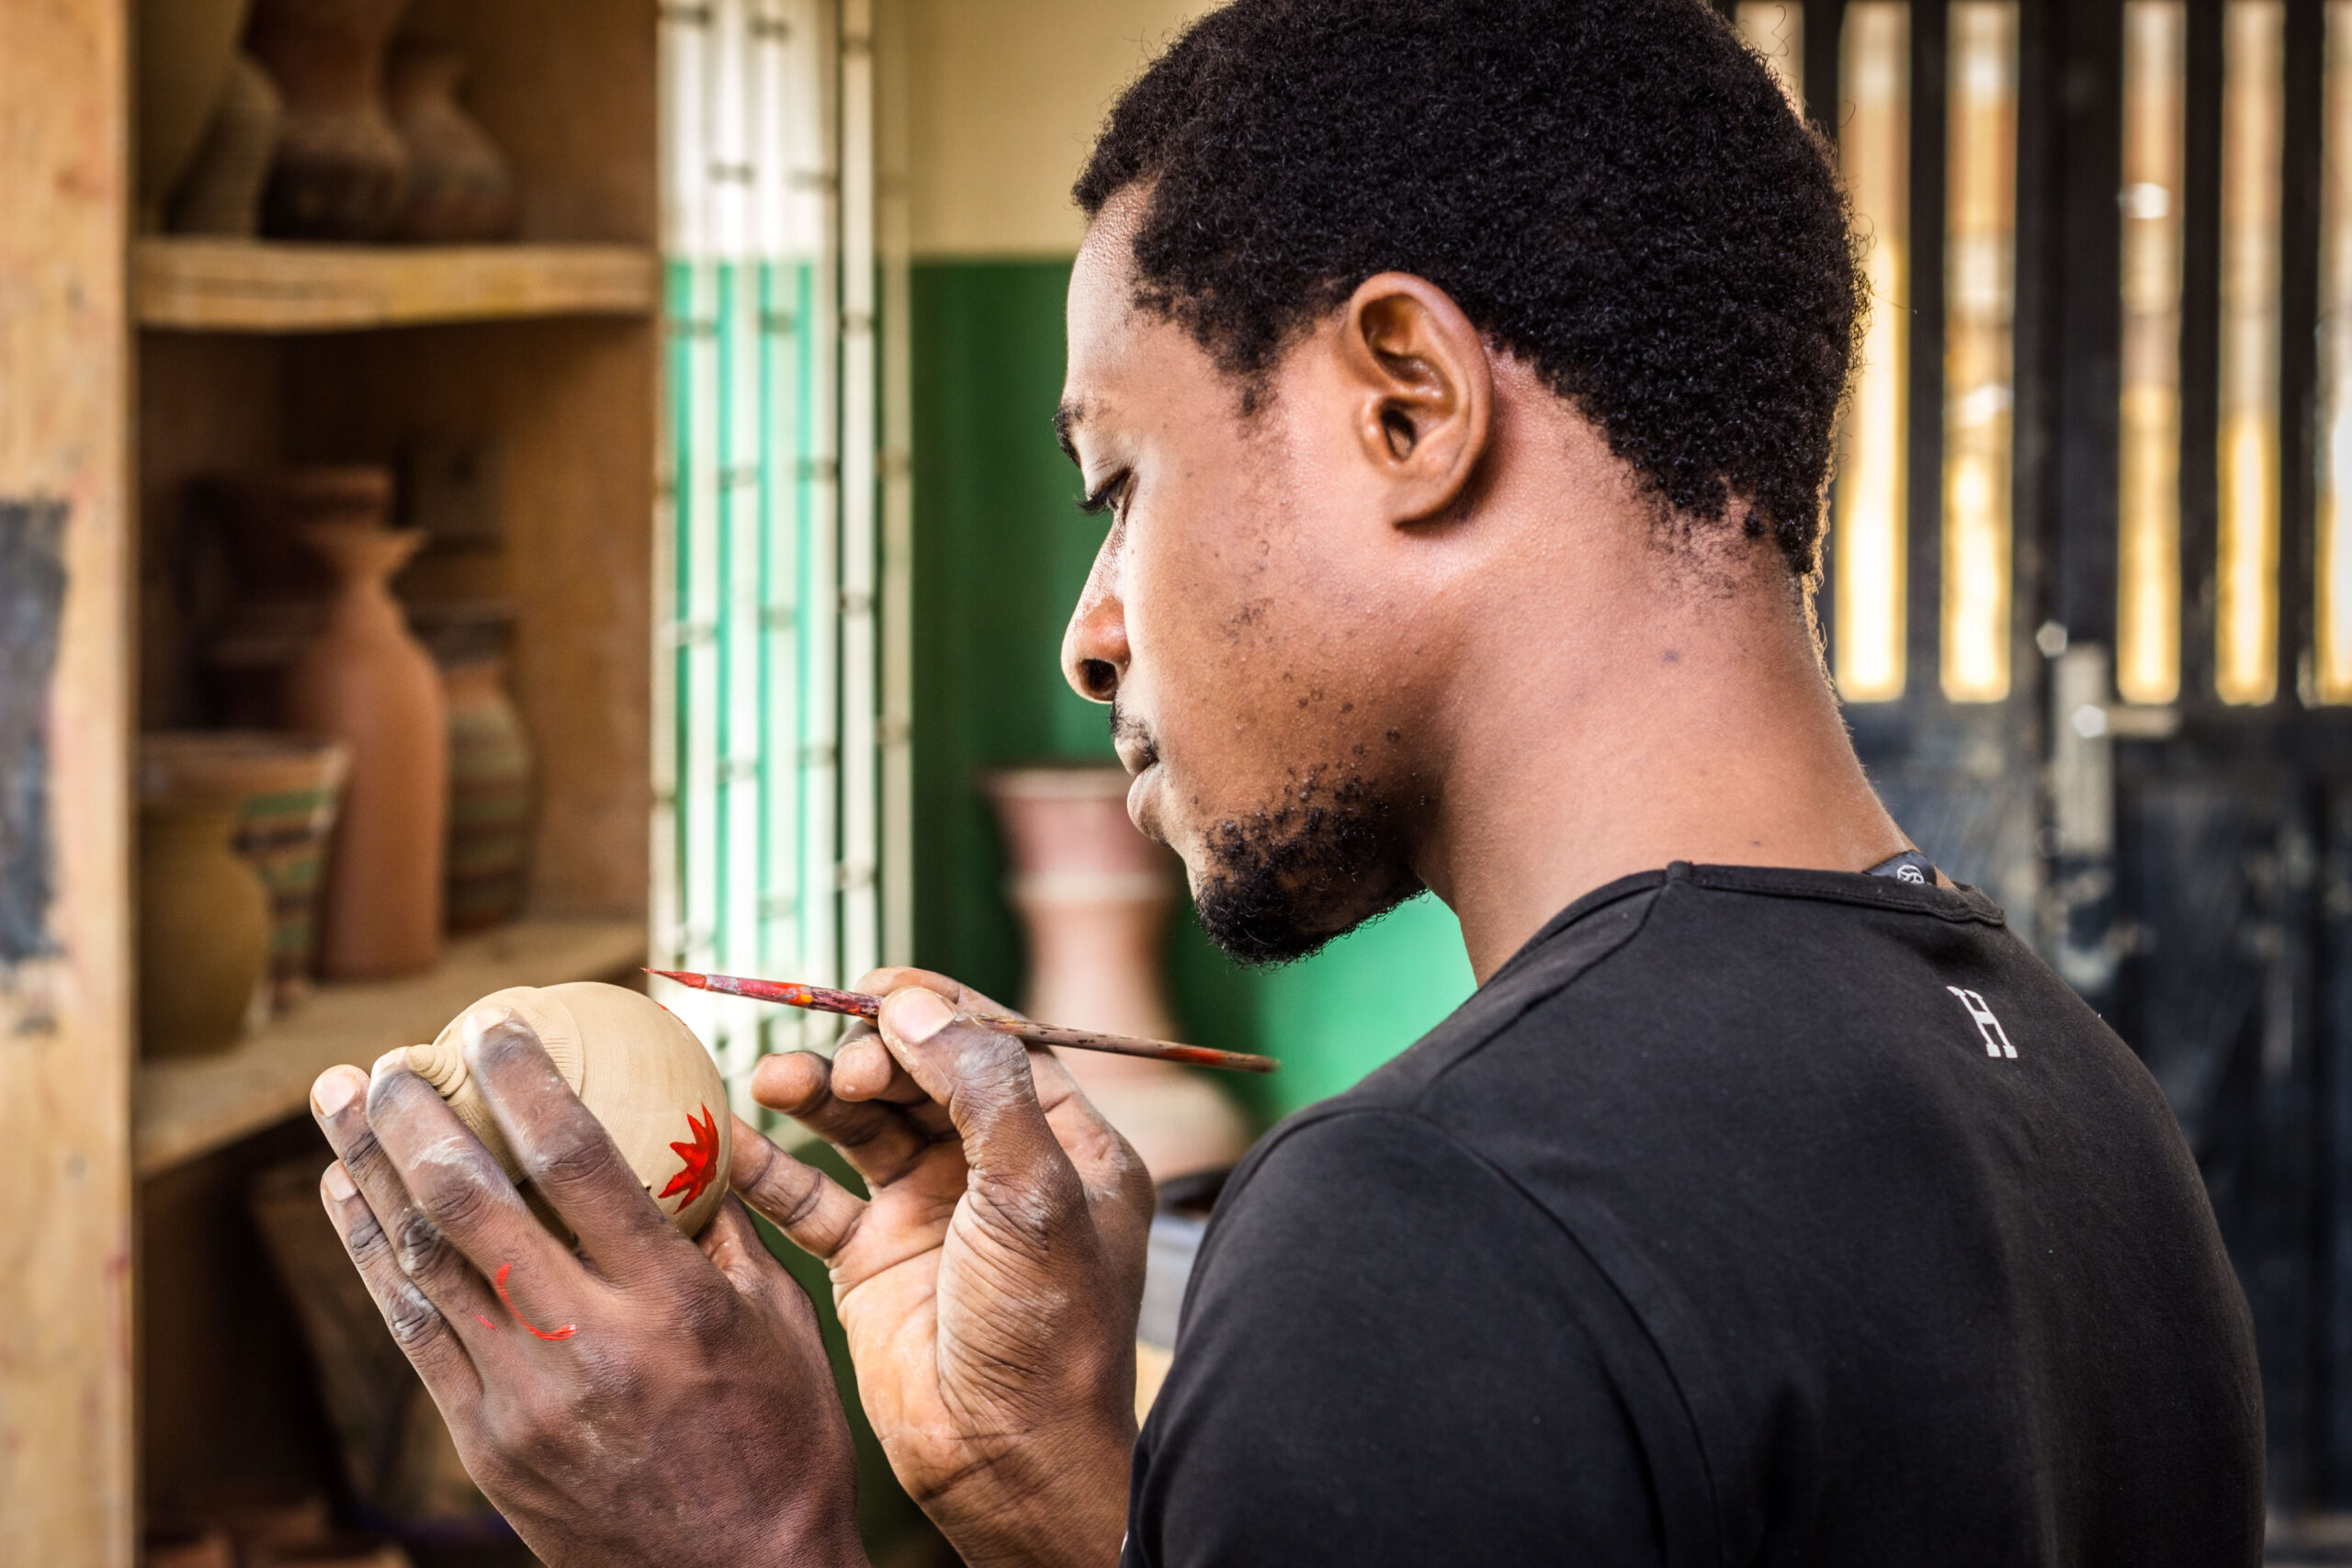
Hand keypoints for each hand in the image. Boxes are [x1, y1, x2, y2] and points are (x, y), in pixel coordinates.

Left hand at [308, 1005, 867, 1567]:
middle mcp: (590, 1343)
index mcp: (675, 1303)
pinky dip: (374, 1258)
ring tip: (337, 1106)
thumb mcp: (783, 1323)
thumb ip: (726, 1227)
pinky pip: (414, 1333)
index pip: (585, 1162)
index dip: (528, 1082)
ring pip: (421, 1265)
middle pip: (473, 1205)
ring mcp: (526, 1400)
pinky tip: (352, 1203)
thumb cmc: (780, 1442)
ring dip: (370, 1174)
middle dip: (413, 1118)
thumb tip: (688, 1129)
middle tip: (384, 1059)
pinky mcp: (486, 1446)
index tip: (494, 1022)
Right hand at [733, 968, 1155, 1567]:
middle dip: (868, 1055)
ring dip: (813, 1095)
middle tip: (837, 1072)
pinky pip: (811, 1194)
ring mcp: (930, 1210)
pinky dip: (770, 1165)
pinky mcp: (871, 1257)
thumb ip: (982, 1090)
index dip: (935, 1009)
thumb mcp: (1034, 1196)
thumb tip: (916, 1007)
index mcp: (1064, 1143)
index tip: (876, 990)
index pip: (996, 1042)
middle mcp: (995, 1167)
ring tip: (773, 1079)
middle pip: (919, 1074)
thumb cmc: (1049, 1333)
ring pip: (860, 1125)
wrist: (1007, 1464)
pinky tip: (731, 1140)